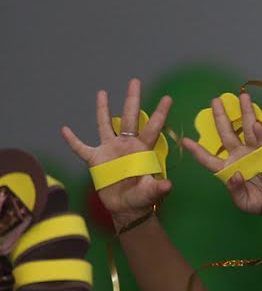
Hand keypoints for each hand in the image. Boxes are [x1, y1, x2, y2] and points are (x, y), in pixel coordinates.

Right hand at [60, 79, 172, 228]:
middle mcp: (126, 145)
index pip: (152, 128)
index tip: (167, 98)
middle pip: (129, 118)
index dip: (159, 114)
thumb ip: (157, 188)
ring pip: (104, 125)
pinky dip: (72, 140)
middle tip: (135, 81)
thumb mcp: (150, 193)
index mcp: (142, 150)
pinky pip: (81, 148)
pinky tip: (64, 129)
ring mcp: (110, 150)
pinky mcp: (95, 160)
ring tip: (102, 92)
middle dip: (132, 100)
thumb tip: (168, 185)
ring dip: (102, 109)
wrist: (126, 208)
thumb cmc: (141, 199)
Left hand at [178, 90, 261, 218]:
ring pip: (247, 130)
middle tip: (215, 101)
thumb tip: (236, 174)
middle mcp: (239, 157)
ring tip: (243, 96)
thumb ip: (235, 190)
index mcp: (228, 170)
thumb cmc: (261, 203)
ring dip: (245, 113)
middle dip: (221, 117)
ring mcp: (254, 153)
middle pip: (227, 134)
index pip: (209, 158)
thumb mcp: (243, 202)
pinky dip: (260, 133)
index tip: (185, 141)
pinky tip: (256, 123)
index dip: (198, 151)